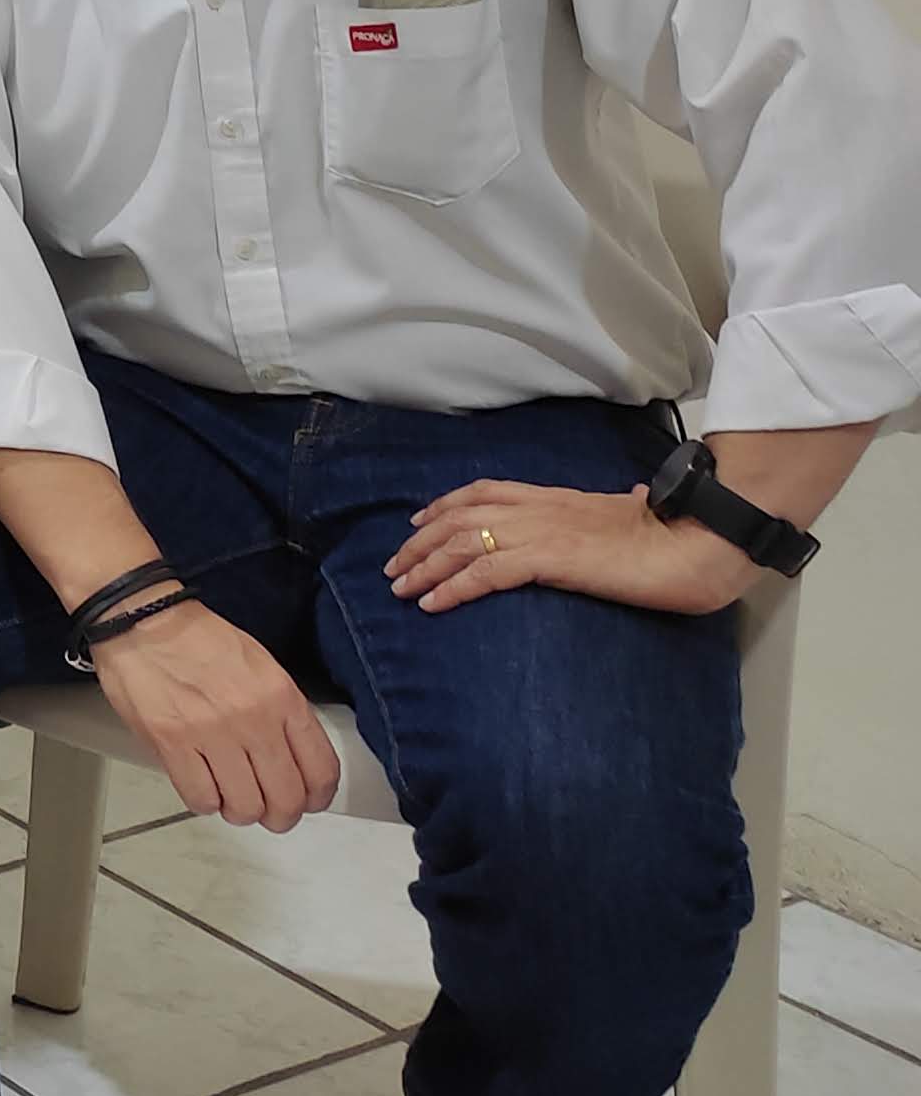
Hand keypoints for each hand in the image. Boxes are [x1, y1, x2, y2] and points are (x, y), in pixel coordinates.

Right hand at [85, 598, 342, 831]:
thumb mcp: (261, 666)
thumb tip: (291, 757)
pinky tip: (202, 786)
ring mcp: (212, 733)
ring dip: (239, 811)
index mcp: (281, 696)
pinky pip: (201, 798)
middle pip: (286, 799)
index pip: (321, 770)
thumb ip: (282, 712)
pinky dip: (204, 802)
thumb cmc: (196, 638)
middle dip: (280, 815)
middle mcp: (253, 719)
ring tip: (230, 798)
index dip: (316, 797)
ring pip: (245, 807)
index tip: (307, 801)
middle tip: (269, 811)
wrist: (143, 619)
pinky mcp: (172, 743)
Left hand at [387, 478, 747, 617]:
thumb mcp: (637, 514)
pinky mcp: (552, 559)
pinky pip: (487, 571)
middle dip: (420, 542)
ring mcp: (544, 531)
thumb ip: (622, 508)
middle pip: (459, 516)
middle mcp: (541, 508)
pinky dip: (453, 586)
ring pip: (463, 542)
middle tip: (394, 567)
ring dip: (424, 566)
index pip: (483, 492)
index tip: (418, 524)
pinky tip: (432, 603)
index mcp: (557, 497)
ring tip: (400, 588)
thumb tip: (635, 499)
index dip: (444, 506)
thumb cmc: (678, 533)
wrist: (701, 540)